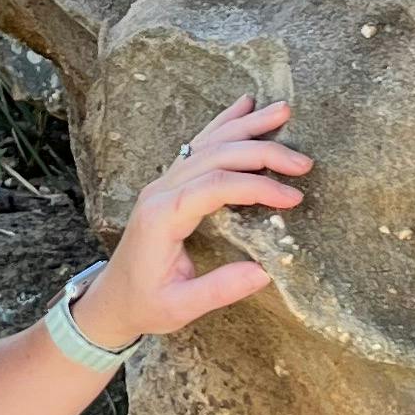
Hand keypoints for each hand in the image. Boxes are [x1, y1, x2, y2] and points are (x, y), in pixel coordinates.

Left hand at [76, 94, 312, 348]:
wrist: (111, 298)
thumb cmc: (144, 303)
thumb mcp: (179, 308)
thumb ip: (219, 290)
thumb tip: (265, 272)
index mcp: (162, 217)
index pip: (215, 186)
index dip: (256, 187)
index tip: (292, 198)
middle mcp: (161, 191)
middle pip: (215, 156)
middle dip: (262, 153)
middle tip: (303, 162)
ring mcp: (163, 182)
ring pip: (207, 142)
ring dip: (247, 126)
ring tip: (284, 112)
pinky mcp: (169, 183)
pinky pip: (197, 145)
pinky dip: (224, 124)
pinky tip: (245, 106)